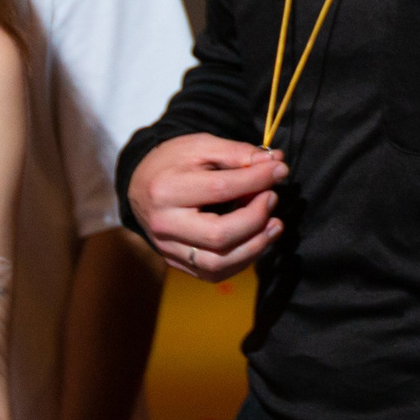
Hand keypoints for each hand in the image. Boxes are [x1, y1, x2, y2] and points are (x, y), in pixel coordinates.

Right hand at [127, 133, 284, 280]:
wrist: (139, 185)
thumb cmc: (173, 162)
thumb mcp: (202, 146)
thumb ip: (238, 154)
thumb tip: (276, 164)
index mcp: (166, 190)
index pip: (220, 189)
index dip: (257, 180)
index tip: (280, 170)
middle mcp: (164, 225)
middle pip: (220, 235)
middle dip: (256, 218)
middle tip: (272, 198)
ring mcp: (168, 249)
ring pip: (218, 263)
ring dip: (255, 246)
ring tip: (275, 225)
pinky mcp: (176, 263)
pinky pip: (214, 273)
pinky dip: (242, 260)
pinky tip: (256, 240)